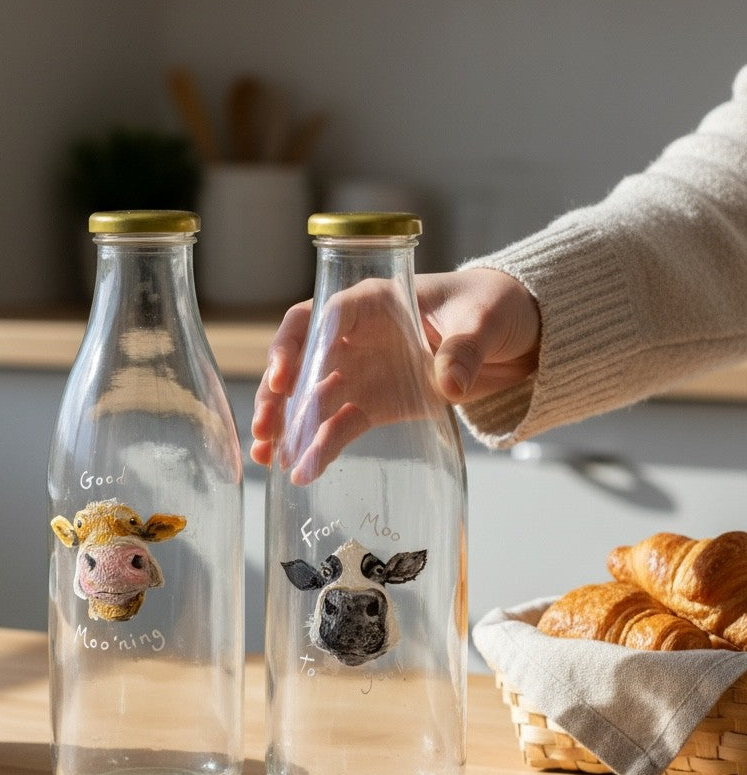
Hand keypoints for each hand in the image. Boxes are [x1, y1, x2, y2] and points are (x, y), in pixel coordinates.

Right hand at [250, 268, 539, 480]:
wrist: (510, 338)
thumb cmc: (491, 309)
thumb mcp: (485, 320)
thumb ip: (466, 348)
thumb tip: (449, 384)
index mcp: (373, 302)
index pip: (321, 317)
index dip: (296, 346)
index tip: (284, 378)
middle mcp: (354, 337)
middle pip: (300, 360)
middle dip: (276, 393)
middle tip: (264, 424)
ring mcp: (359, 372)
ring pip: (309, 398)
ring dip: (285, 426)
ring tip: (267, 457)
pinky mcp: (371, 405)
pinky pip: (337, 427)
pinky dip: (318, 449)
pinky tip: (301, 472)